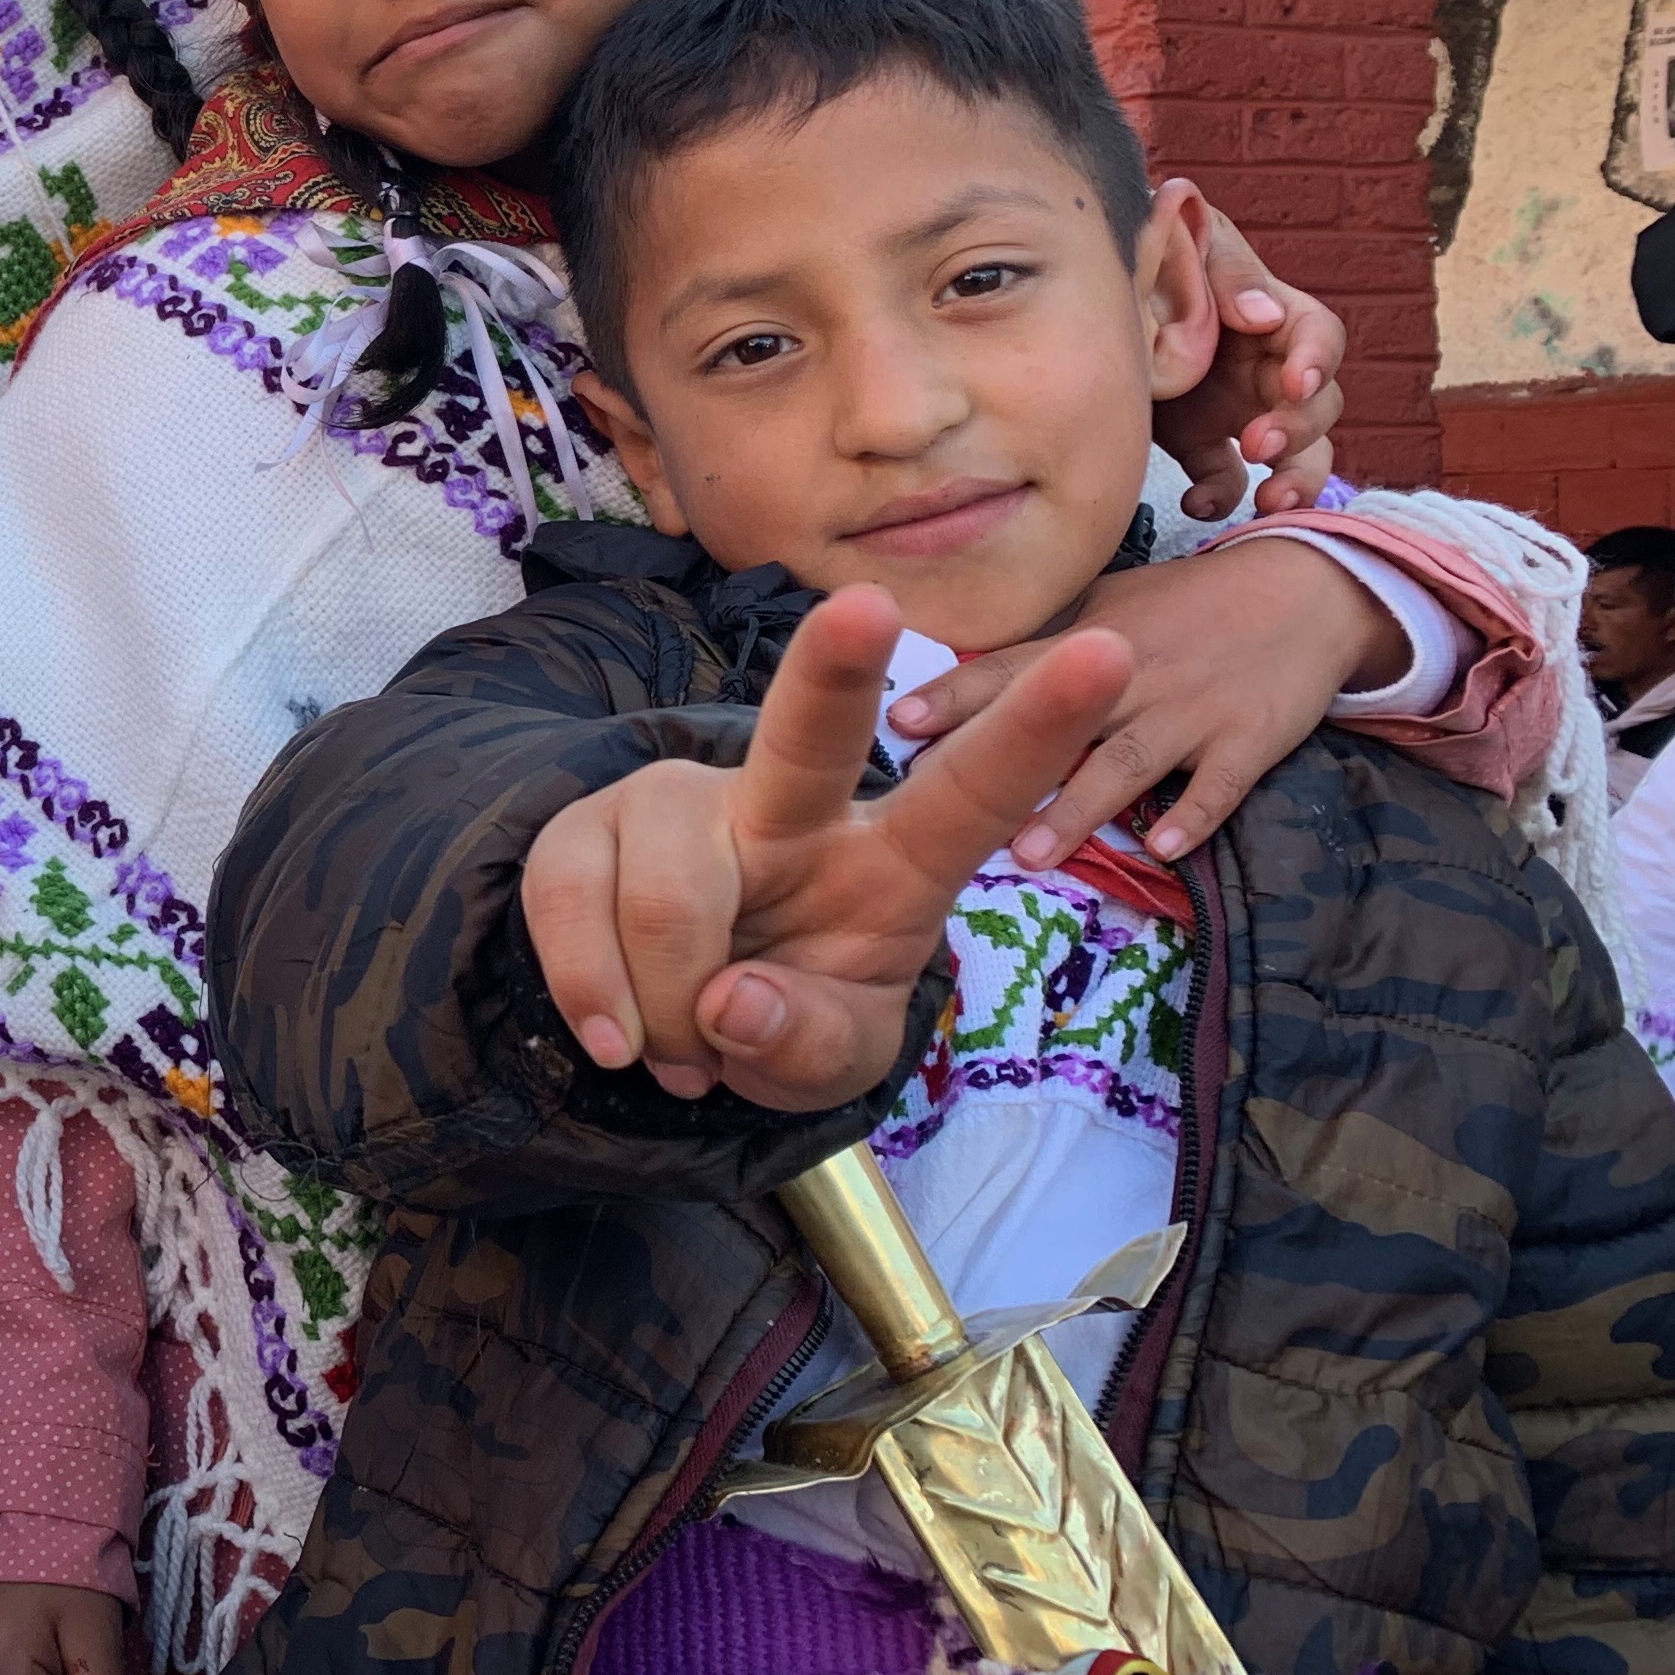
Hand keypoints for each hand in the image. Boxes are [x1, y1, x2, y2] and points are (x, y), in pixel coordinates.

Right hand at [520, 588, 1133, 1109]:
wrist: (658, 1030)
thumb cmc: (781, 1024)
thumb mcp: (826, 1067)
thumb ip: (801, 1045)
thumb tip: (729, 1002)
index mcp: (891, 865)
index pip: (970, 793)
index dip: (1035, 731)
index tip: (1102, 655)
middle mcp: (788, 811)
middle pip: (811, 735)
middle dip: (838, 668)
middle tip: (869, 607)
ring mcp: (680, 808)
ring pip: (672, 889)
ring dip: (666, 1004)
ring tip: (676, 1051)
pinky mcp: (586, 827)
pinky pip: (571, 899)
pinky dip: (592, 991)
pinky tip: (619, 1038)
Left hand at [885, 536, 1398, 865]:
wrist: (1305, 591)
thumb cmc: (1190, 606)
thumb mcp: (1111, 608)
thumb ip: (1045, 647)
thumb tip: (963, 679)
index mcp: (1089, 642)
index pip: (1009, 671)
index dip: (955, 696)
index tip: (901, 720)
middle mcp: (1132, 677)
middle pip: (1058, 718)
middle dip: (997, 752)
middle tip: (932, 792)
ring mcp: (1191, 710)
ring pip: (1127, 761)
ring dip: (1078, 806)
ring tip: (1029, 852)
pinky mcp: (1248, 740)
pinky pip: (1219, 785)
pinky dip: (1193, 815)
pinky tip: (1161, 849)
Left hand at [1149, 189, 1341, 518]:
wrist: (1104, 289)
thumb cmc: (1163, 253)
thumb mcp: (1197, 245)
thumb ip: (1230, 272)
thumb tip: (1264, 314)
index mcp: (1278, 318)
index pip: (1319, 338)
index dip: (1317, 362)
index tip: (1297, 384)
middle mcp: (1270, 369)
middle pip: (1318, 406)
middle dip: (1300, 429)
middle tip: (1262, 443)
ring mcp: (1242, 410)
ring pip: (1295, 454)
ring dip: (1292, 480)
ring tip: (1269, 501)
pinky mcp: (1203, 441)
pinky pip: (1226, 479)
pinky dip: (1219, 497)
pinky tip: (1195, 506)